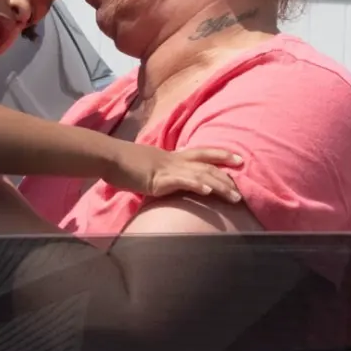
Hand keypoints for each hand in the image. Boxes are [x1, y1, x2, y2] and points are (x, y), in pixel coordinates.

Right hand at [118, 145, 245, 202]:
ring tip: (234, 197)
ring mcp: (167, 169)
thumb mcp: (146, 168)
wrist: (108, 157)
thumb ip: (157, 175)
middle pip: (207, 166)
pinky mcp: (158, 179)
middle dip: (227, 177)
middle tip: (242, 191)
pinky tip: (208, 191)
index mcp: (172, 157)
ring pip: (200, 174)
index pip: (202, 153)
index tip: (239, 160)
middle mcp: (174, 160)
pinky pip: (181, 181)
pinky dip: (196, 185)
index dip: (221, 155)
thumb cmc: (122, 164)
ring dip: (219, 186)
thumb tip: (159, 181)